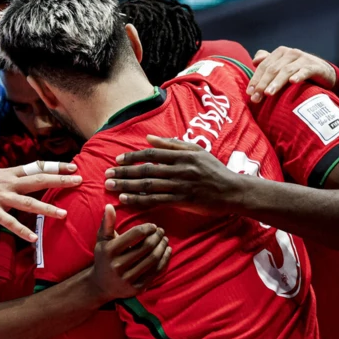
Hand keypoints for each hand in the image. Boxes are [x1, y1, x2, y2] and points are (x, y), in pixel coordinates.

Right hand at [0, 162, 81, 242]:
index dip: (56, 167)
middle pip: (39, 180)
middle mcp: (9, 183)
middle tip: (79, 181)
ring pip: (28, 203)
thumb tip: (24, 179)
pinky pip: (9, 222)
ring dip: (47, 209)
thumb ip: (11, 178)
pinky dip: (22, 231)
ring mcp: (0, 197)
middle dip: (60, 181)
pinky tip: (33, 238)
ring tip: (63, 214)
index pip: (38, 167)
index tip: (73, 167)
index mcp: (10, 174)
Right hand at [88, 205, 170, 300]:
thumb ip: (106, 223)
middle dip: (157, 237)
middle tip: (161, 231)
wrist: (101, 285)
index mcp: (110, 251)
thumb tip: (109, 206)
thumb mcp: (102, 240)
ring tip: (164, 239)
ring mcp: (128, 278)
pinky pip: (155, 272)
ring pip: (153, 259)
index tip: (152, 226)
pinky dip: (164, 260)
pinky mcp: (137, 288)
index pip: (135, 235)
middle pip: (146, 247)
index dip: (147, 228)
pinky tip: (167, 251)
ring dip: (162, 247)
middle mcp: (118, 265)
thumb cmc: (104, 257)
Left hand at [104, 136, 241, 212]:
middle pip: (146, 170)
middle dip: (123, 173)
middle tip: (106, 175)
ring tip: (110, 187)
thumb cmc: (214, 170)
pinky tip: (126, 200)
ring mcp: (181, 185)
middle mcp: (180, 169)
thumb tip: (149, 138)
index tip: (117, 161)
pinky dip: (139, 200)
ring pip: (148, 185)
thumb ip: (172, 144)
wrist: (232, 191)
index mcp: (182, 155)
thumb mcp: (196, 151)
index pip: (151, 154)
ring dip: (127, 186)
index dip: (132, 157)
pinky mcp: (183, 201)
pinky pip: (156, 200)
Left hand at [248, 46, 336, 102]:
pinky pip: (305, 71)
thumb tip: (254, 61)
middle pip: (273, 69)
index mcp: (280, 52)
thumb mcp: (282, 66)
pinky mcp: (314, 66)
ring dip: (276, 82)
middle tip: (256, 98)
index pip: (264, 66)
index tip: (249, 92)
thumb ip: (268, 62)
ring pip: (286, 71)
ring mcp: (303, 59)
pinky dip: (298, 76)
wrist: (323, 72)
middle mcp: (290, 53)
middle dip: (263, 84)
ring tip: (268, 93)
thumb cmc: (298, 70)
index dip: (255, 79)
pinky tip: (292, 82)